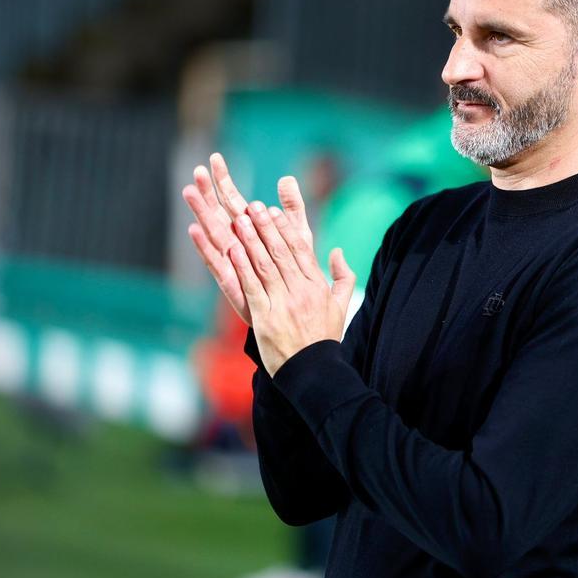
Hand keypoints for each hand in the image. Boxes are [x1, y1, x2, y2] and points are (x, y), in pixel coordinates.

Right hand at [181, 152, 313, 325]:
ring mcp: (232, 263)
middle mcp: (237, 244)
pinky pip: (216, 262)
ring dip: (201, 212)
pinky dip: (205, 246)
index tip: (215, 158)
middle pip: (219, 212)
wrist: (294, 316)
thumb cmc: (295, 275)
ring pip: (214, 233)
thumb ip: (293, 209)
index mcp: (251, 232)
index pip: (233, 200)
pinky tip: (194, 230)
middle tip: (198, 169)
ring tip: (190, 191)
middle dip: (209, 191)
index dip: (225, 180)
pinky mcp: (232, 283)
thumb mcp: (299, 236)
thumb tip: (287, 178)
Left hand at [228, 199, 356, 375]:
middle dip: (265, 227)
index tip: (273, 210)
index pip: (300, 250)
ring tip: (240, 220)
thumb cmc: (324, 337)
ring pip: (265, 265)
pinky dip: (242, 267)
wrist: (313, 371)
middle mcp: (301, 291)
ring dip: (251, 240)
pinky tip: (234, 250)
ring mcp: (283, 303)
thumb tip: (337, 251)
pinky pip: (252, 287)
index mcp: (317, 285)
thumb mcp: (341, 305)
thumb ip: (343, 276)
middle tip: (253, 206)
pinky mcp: (265, 317)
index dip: (284, 228)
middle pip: (281, 252)